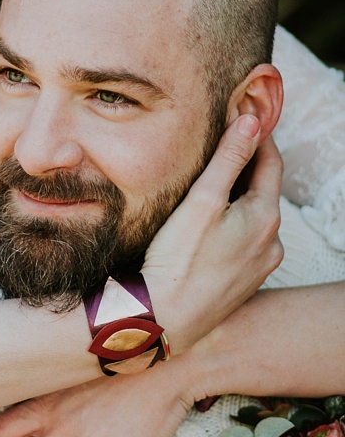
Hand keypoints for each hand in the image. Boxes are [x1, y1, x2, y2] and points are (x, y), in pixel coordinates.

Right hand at [143, 108, 281, 351]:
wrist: (165, 319)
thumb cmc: (179, 261)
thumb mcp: (202, 200)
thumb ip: (229, 159)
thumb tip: (250, 120)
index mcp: (266, 217)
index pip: (270, 162)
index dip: (256, 136)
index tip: (242, 118)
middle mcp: (272, 242)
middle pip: (263, 191)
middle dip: (246, 168)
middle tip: (223, 146)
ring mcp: (260, 266)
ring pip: (254, 219)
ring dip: (239, 200)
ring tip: (212, 186)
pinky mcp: (245, 283)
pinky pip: (245, 244)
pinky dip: (233, 227)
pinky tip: (209, 228)